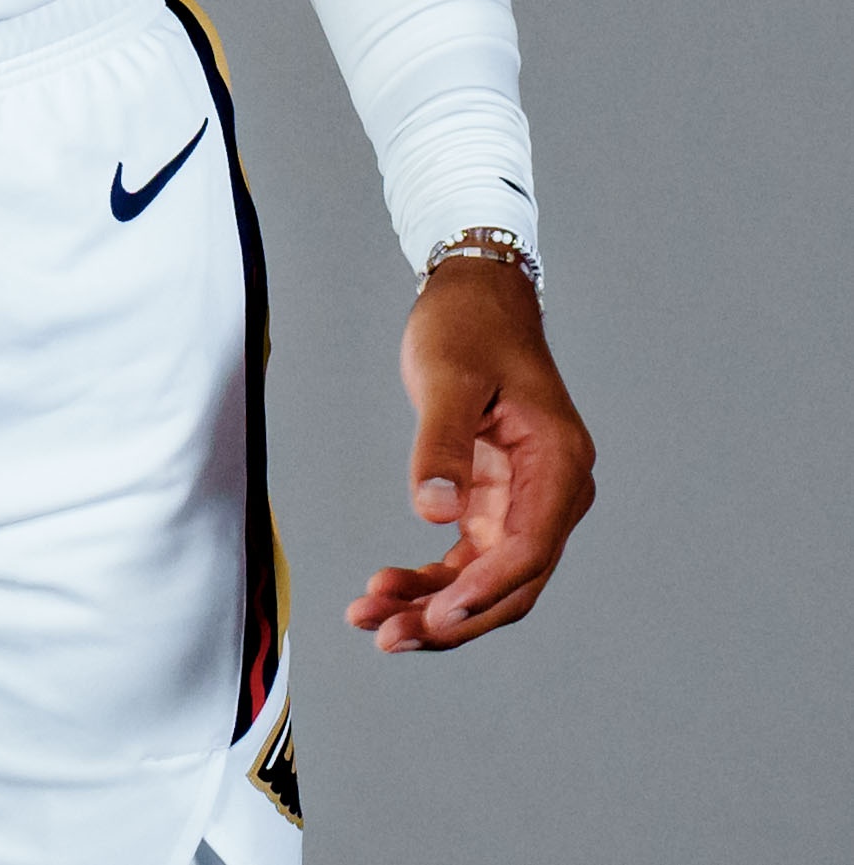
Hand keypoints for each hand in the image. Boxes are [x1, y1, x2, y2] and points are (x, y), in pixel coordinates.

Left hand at [346, 256, 594, 652]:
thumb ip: (442, 442)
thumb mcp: (449, 373)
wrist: (476, 294)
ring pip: (486, 581)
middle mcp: (553, 493)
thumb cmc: (468, 325)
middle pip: (511, 582)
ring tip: (371, 620)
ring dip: (433, 607)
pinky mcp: (497, 503)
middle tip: (387, 635)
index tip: (435, 614)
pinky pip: (467, 559)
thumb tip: (436, 514)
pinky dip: (429, 580)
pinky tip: (384, 591)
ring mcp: (527, 502)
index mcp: (559, 463)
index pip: (531, 549)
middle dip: (452, 617)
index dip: (485, 590)